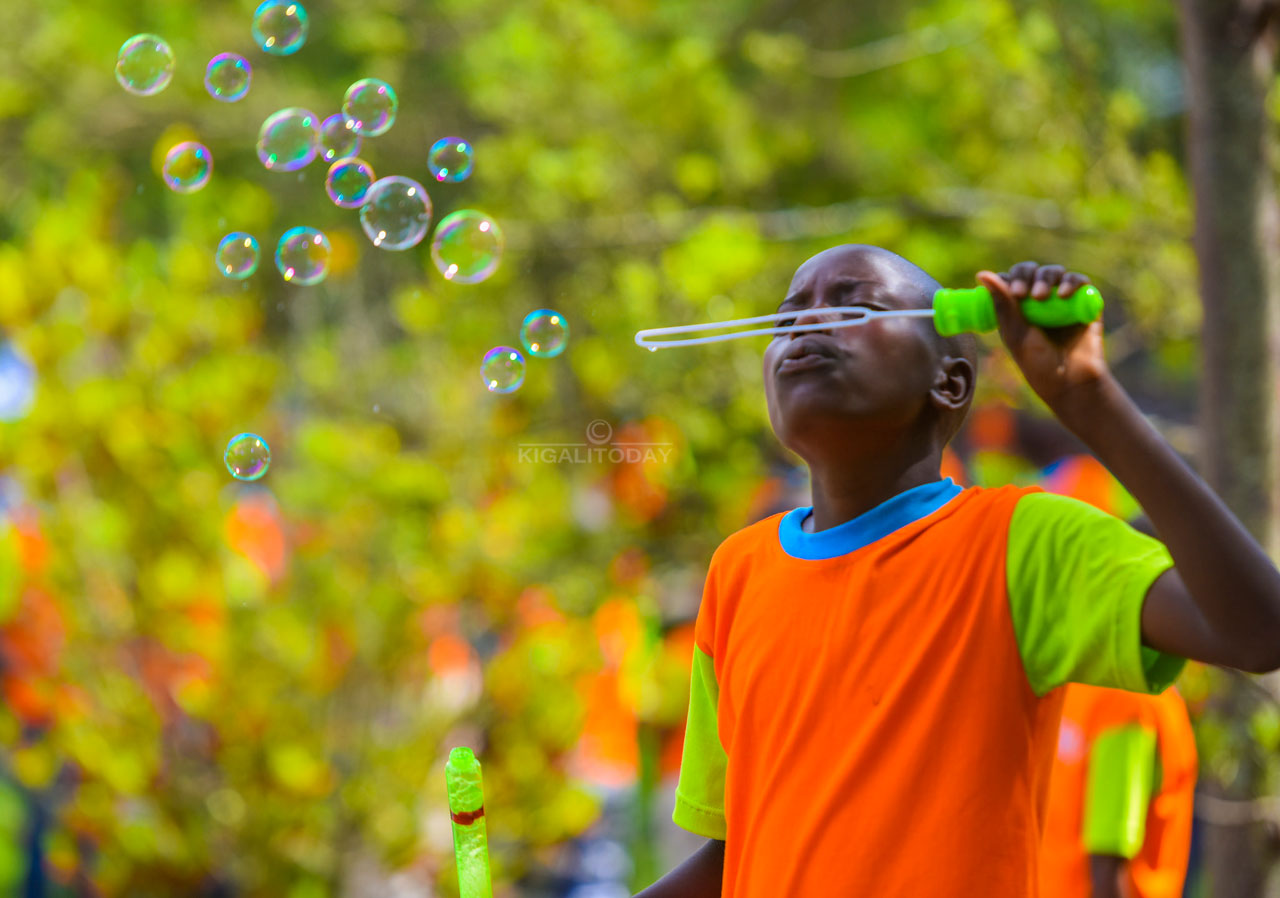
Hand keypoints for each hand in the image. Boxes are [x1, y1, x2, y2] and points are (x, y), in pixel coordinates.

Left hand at [976, 261, 1110, 415]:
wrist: (1071, 382)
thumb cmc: (1038, 363)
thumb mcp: (1015, 333)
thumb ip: (1002, 303)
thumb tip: (982, 274)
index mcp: (1019, 308)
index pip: (1012, 279)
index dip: (1010, 278)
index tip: (1009, 291)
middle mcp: (1040, 301)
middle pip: (1033, 271)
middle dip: (1025, 276)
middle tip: (1022, 294)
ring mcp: (1063, 300)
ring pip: (1054, 272)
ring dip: (1046, 278)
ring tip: (1041, 297)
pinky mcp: (1085, 302)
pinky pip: (1080, 281)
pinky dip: (1071, 282)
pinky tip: (1063, 294)